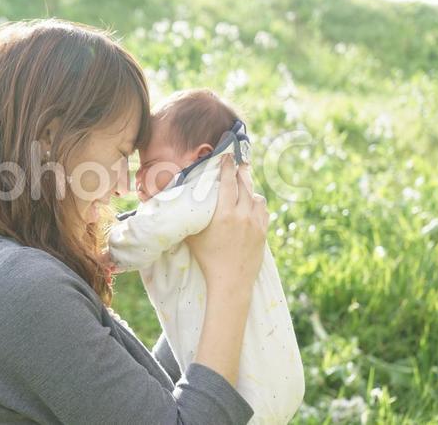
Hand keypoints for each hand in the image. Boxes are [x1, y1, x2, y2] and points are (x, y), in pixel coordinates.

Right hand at [186, 154, 268, 294]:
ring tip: (245, 183)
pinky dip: (257, 203)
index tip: (227, 155)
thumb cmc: (207, 259)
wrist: (230, 282)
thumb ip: (188, 217)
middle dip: (241, 171)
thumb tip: (174, 203)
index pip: (227, 182)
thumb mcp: (193, 236)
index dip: (227, 166)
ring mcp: (255, 224)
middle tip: (238, 161)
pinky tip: (252, 202)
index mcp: (224, 214)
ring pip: (256, 197)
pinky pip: (263, 210)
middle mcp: (242, 215)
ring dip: (250, 188)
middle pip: (244, 185)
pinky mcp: (263, 232)